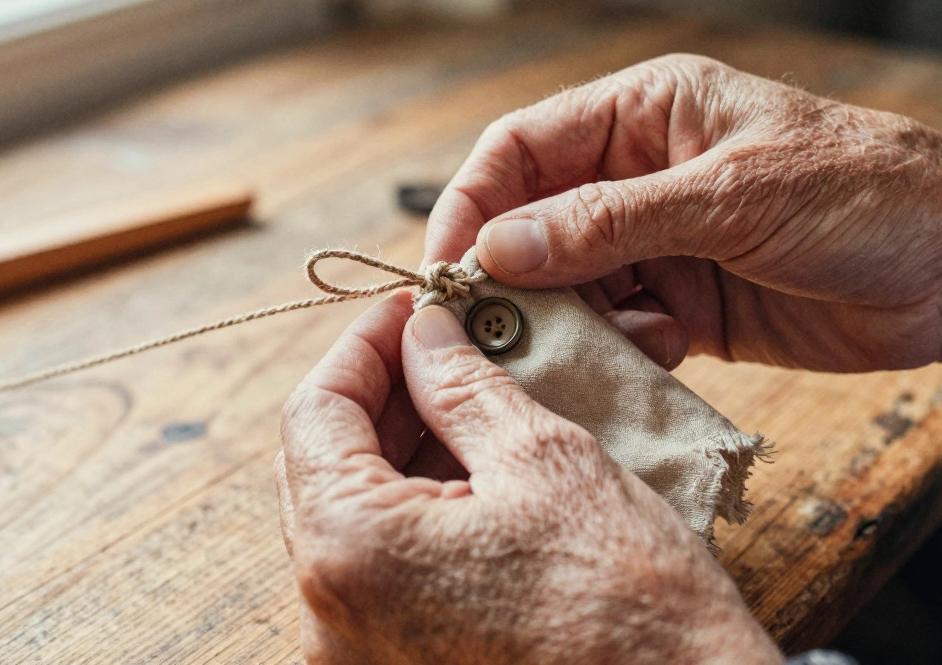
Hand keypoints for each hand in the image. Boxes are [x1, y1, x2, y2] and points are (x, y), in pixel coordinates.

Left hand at [274, 293, 781, 664]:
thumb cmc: (628, 599)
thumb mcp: (544, 461)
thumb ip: (461, 385)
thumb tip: (423, 331)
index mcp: (351, 548)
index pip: (313, 412)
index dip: (364, 345)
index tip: (412, 311)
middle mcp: (329, 613)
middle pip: (321, 466)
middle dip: (382, 396)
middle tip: (442, 349)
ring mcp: (355, 653)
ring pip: (349, 518)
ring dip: (399, 452)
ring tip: (466, 405)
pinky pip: (377, 571)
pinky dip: (411, 512)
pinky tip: (468, 475)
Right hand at [425, 54, 941, 375]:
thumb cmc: (863, 194)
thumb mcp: (728, 197)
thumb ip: (607, 224)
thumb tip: (498, 249)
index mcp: (643, 116)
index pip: (521, 150)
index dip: (473, 205)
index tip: (448, 269)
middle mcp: (637, 177)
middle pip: (532, 224)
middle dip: (512, 275)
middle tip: (498, 328)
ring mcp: (658, 243)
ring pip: (568, 284)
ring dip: (569, 319)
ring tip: (599, 342)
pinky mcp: (682, 303)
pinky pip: (616, 328)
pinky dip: (617, 347)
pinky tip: (661, 348)